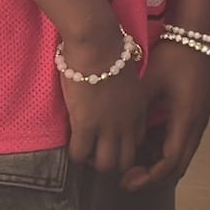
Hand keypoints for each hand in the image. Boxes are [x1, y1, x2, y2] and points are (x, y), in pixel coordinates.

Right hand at [59, 27, 149, 173]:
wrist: (99, 45)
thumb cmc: (110, 54)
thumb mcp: (128, 79)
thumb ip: (126, 95)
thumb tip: (114, 99)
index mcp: (138, 110)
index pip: (136, 142)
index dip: (122, 147)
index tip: (110, 144)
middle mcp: (127, 123)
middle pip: (125, 160)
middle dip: (111, 163)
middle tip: (95, 155)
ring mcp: (108, 126)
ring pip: (105, 165)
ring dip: (93, 163)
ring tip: (84, 154)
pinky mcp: (86, 125)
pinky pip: (80, 154)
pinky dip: (75, 155)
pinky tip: (71, 146)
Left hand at [122, 37, 209, 191]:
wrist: (197, 36)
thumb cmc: (172, 57)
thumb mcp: (148, 85)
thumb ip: (134, 113)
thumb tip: (109, 137)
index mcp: (185, 120)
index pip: (169, 162)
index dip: (148, 176)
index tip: (126, 181)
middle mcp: (197, 125)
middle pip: (178, 165)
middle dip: (153, 176)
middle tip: (127, 180)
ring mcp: (200, 119)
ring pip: (182, 155)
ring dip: (159, 164)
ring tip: (134, 165)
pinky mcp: (198, 112)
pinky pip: (183, 142)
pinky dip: (165, 150)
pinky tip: (147, 145)